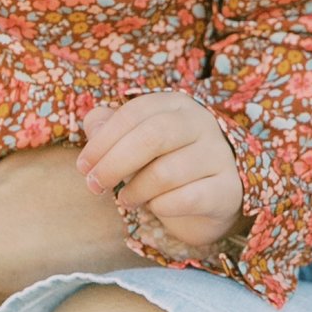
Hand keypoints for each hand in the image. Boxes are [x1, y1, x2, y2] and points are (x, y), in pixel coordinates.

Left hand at [79, 91, 242, 254]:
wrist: (209, 202)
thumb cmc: (165, 165)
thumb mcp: (134, 143)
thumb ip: (108, 128)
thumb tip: (93, 125)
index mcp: (177, 105)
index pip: (134, 112)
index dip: (102, 140)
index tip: (83, 166)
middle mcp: (203, 124)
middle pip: (152, 136)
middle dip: (114, 164)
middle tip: (94, 185)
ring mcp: (220, 156)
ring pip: (166, 172)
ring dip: (136, 190)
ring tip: (126, 198)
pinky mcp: (228, 189)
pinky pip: (187, 199)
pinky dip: (161, 207)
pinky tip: (155, 207)